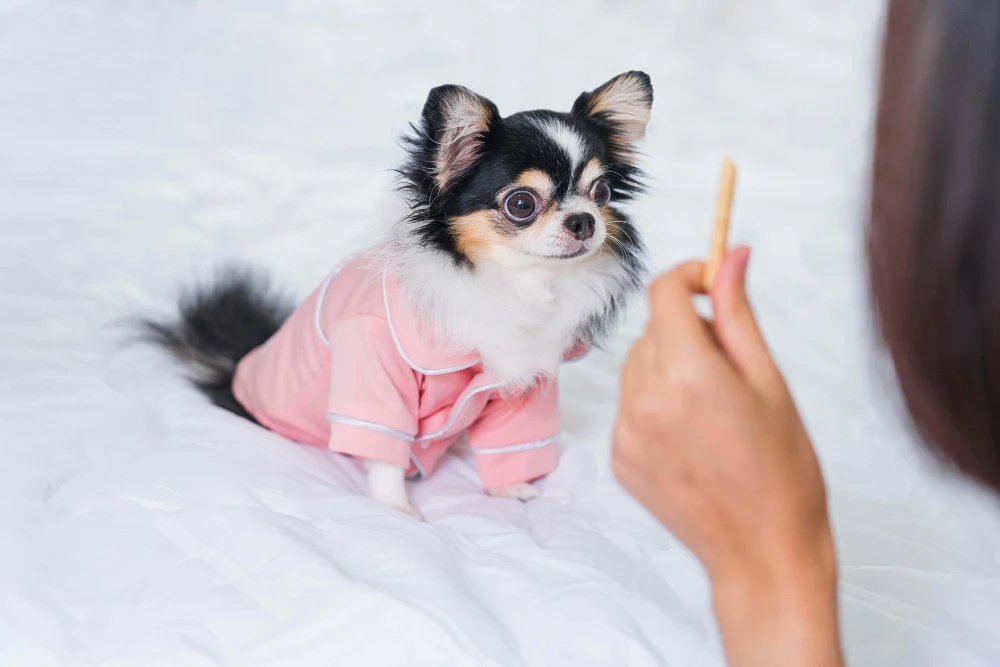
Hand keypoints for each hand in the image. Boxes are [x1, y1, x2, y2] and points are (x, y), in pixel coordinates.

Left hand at [613, 247, 841, 666]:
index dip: (687, 277)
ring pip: (637, 367)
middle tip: (730, 363)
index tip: (709, 284)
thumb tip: (730, 255)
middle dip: (686, 329)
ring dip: (668, 366)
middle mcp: (644, 399)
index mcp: (687, 373)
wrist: (764, 551)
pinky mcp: (619, 458)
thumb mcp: (769, 380)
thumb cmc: (782, 470)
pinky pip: (630, 406)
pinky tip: (693, 434)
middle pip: (652, 330)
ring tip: (713, 407)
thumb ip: (738, 313)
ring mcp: (626, 432)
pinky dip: (655, 404)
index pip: (662, 293)